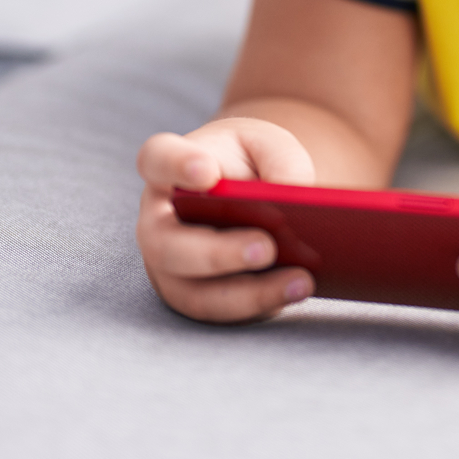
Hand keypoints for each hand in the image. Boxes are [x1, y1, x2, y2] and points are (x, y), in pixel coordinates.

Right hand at [135, 117, 316, 322]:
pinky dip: (262, 305)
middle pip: (167, 245)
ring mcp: (172, 267)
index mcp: (168, 168)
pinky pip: (223, 313)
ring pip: (195, 293)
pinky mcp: (197, 297)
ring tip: (301, 280)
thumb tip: (296, 192)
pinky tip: (298, 290)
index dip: (175, 166)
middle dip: (218, 253)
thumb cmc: (251, 163)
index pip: (157, 160)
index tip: (206, 171)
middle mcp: (159, 222)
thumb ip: (281, 159)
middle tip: (267, 248)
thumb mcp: (269, 145)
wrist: (253, 196)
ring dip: (249, 293)